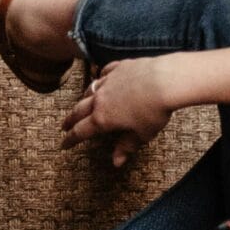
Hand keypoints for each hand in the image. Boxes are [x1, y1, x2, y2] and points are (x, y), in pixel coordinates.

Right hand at [61, 59, 176, 166]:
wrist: (165, 81)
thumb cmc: (155, 110)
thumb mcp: (142, 134)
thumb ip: (127, 147)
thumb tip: (117, 162)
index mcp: (103, 118)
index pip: (81, 131)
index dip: (70, 139)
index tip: (64, 144)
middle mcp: (101, 99)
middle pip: (79, 110)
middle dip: (70, 119)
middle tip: (64, 125)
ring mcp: (109, 81)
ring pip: (90, 90)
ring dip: (83, 99)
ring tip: (81, 103)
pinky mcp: (119, 68)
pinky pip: (105, 73)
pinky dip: (101, 78)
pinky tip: (102, 79)